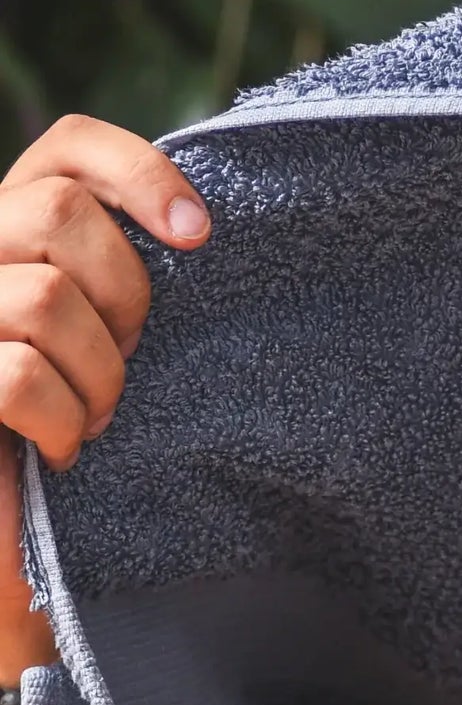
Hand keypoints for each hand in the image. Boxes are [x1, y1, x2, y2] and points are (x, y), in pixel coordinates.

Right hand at [0, 116, 210, 669]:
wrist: (11, 556)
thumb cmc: (73, 448)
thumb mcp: (110, 347)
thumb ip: (123, 282)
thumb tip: (198, 230)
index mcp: (8, 231)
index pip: (67, 148)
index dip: (137, 170)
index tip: (200, 236)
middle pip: (61, 213)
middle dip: (122, 294)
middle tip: (130, 361)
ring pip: (45, 298)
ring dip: (96, 374)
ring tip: (96, 420)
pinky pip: (16, 374)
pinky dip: (59, 420)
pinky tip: (64, 451)